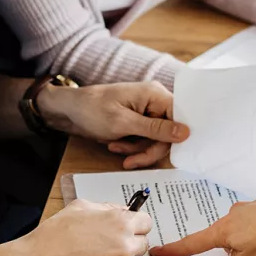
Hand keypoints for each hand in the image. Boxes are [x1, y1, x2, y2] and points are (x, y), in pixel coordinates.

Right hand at [7, 199, 151, 255]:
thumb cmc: (52, 237)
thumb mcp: (78, 208)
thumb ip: (105, 208)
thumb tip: (121, 211)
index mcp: (119, 223)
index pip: (146, 221)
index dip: (135, 223)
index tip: (129, 226)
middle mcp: (125, 246)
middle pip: (142, 242)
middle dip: (129, 240)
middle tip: (108, 241)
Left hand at [41, 81, 189, 168]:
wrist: (69, 110)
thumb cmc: (93, 109)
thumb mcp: (123, 123)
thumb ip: (155, 129)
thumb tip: (185, 133)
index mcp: (155, 94)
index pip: (180, 116)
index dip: (176, 137)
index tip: (168, 154)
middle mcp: (155, 101)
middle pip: (168, 133)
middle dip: (148, 149)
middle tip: (132, 161)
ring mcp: (147, 112)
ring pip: (156, 141)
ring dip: (137, 150)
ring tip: (115, 148)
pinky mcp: (138, 123)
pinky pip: (145, 140)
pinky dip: (131, 147)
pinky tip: (114, 146)